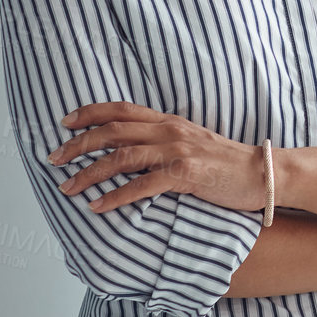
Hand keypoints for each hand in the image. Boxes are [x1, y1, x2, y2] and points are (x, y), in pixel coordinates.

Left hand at [48, 102, 269, 213]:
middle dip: (77, 145)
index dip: (89, 113)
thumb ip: (166, 143)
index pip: (121, 110)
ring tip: (67, 187)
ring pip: (121, 156)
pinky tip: (98, 207)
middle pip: (112, 131)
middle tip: (53, 159)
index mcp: (169, 121)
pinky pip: (142, 184)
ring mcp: (178, 151)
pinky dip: (115, 196)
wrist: (264, 173)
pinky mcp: (186, 174)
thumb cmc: (228, 165)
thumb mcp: (194, 144)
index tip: (64, 123)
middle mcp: (169, 131)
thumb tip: (136, 153)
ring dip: (89, 173)